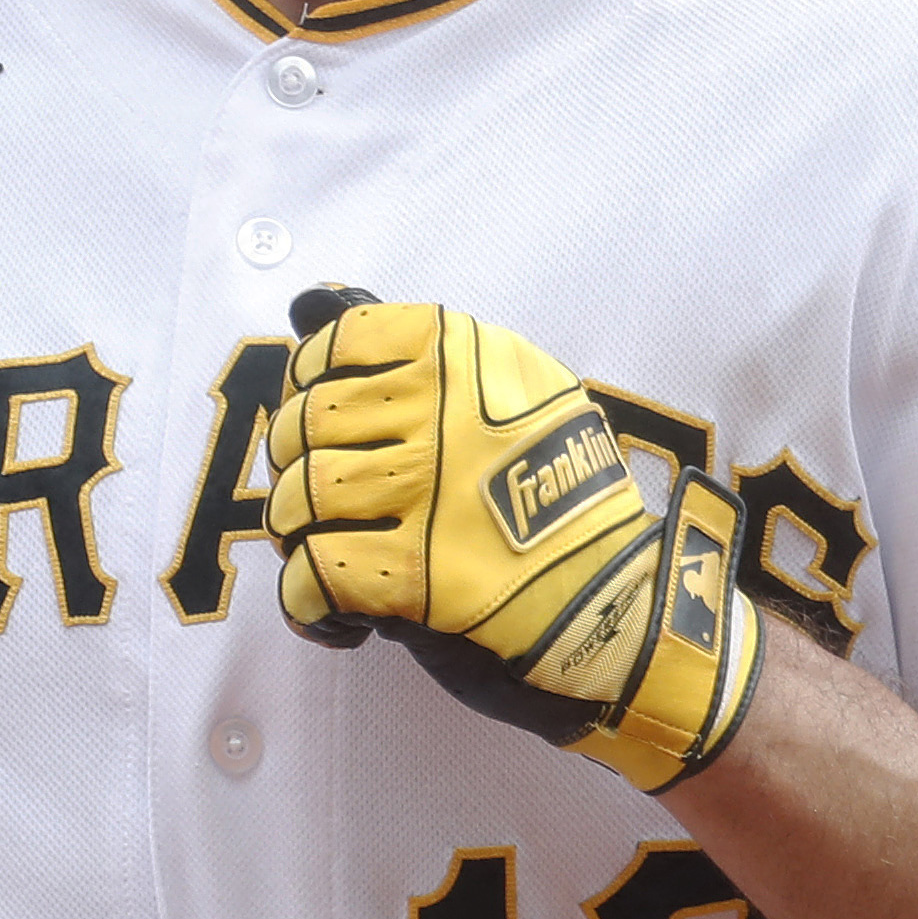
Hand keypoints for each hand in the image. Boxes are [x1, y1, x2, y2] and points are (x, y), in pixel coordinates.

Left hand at [267, 293, 760, 789]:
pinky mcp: (413, 575)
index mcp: (462, 357)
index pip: (337, 344)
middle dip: (297, 464)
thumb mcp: (511, 388)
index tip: (329, 418)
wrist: (620, 597)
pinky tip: (340, 614)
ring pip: (301, 496)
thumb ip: (409, 352)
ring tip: (333, 550)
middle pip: (308, 423)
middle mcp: (439, 414)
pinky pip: (313, 575)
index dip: (313, 383)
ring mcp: (426, 494)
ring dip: (300, 533)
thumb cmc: (562, 492)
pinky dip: (308, 601)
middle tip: (329, 497)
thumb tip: (304, 304)